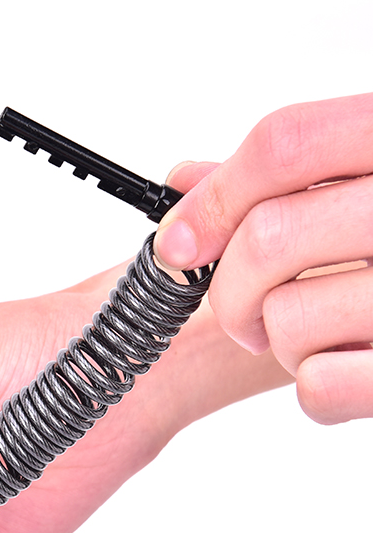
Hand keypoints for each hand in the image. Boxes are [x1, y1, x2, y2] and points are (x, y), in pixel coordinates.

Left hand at [153, 93, 372, 424]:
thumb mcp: (359, 189)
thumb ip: (281, 180)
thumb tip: (185, 180)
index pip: (286, 144)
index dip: (213, 198)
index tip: (178, 244)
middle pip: (269, 237)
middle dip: (231, 290)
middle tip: (246, 311)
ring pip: (287, 317)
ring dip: (281, 339)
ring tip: (325, 333)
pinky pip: (320, 386)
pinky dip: (318, 388)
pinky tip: (353, 365)